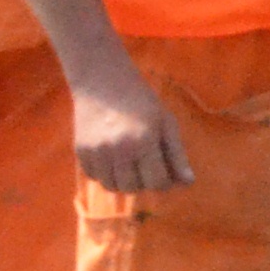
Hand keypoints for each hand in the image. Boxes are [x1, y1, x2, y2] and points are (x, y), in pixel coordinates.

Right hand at [72, 60, 192, 193]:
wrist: (103, 82)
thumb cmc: (142, 102)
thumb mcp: (166, 123)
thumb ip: (177, 154)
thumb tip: (189, 183)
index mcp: (144, 141)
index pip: (156, 182)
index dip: (164, 182)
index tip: (165, 173)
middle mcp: (118, 150)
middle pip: (133, 188)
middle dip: (144, 182)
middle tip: (146, 166)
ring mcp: (96, 152)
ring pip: (112, 187)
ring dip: (124, 181)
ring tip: (130, 163)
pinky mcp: (81, 151)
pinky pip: (94, 177)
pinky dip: (105, 174)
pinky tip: (112, 157)